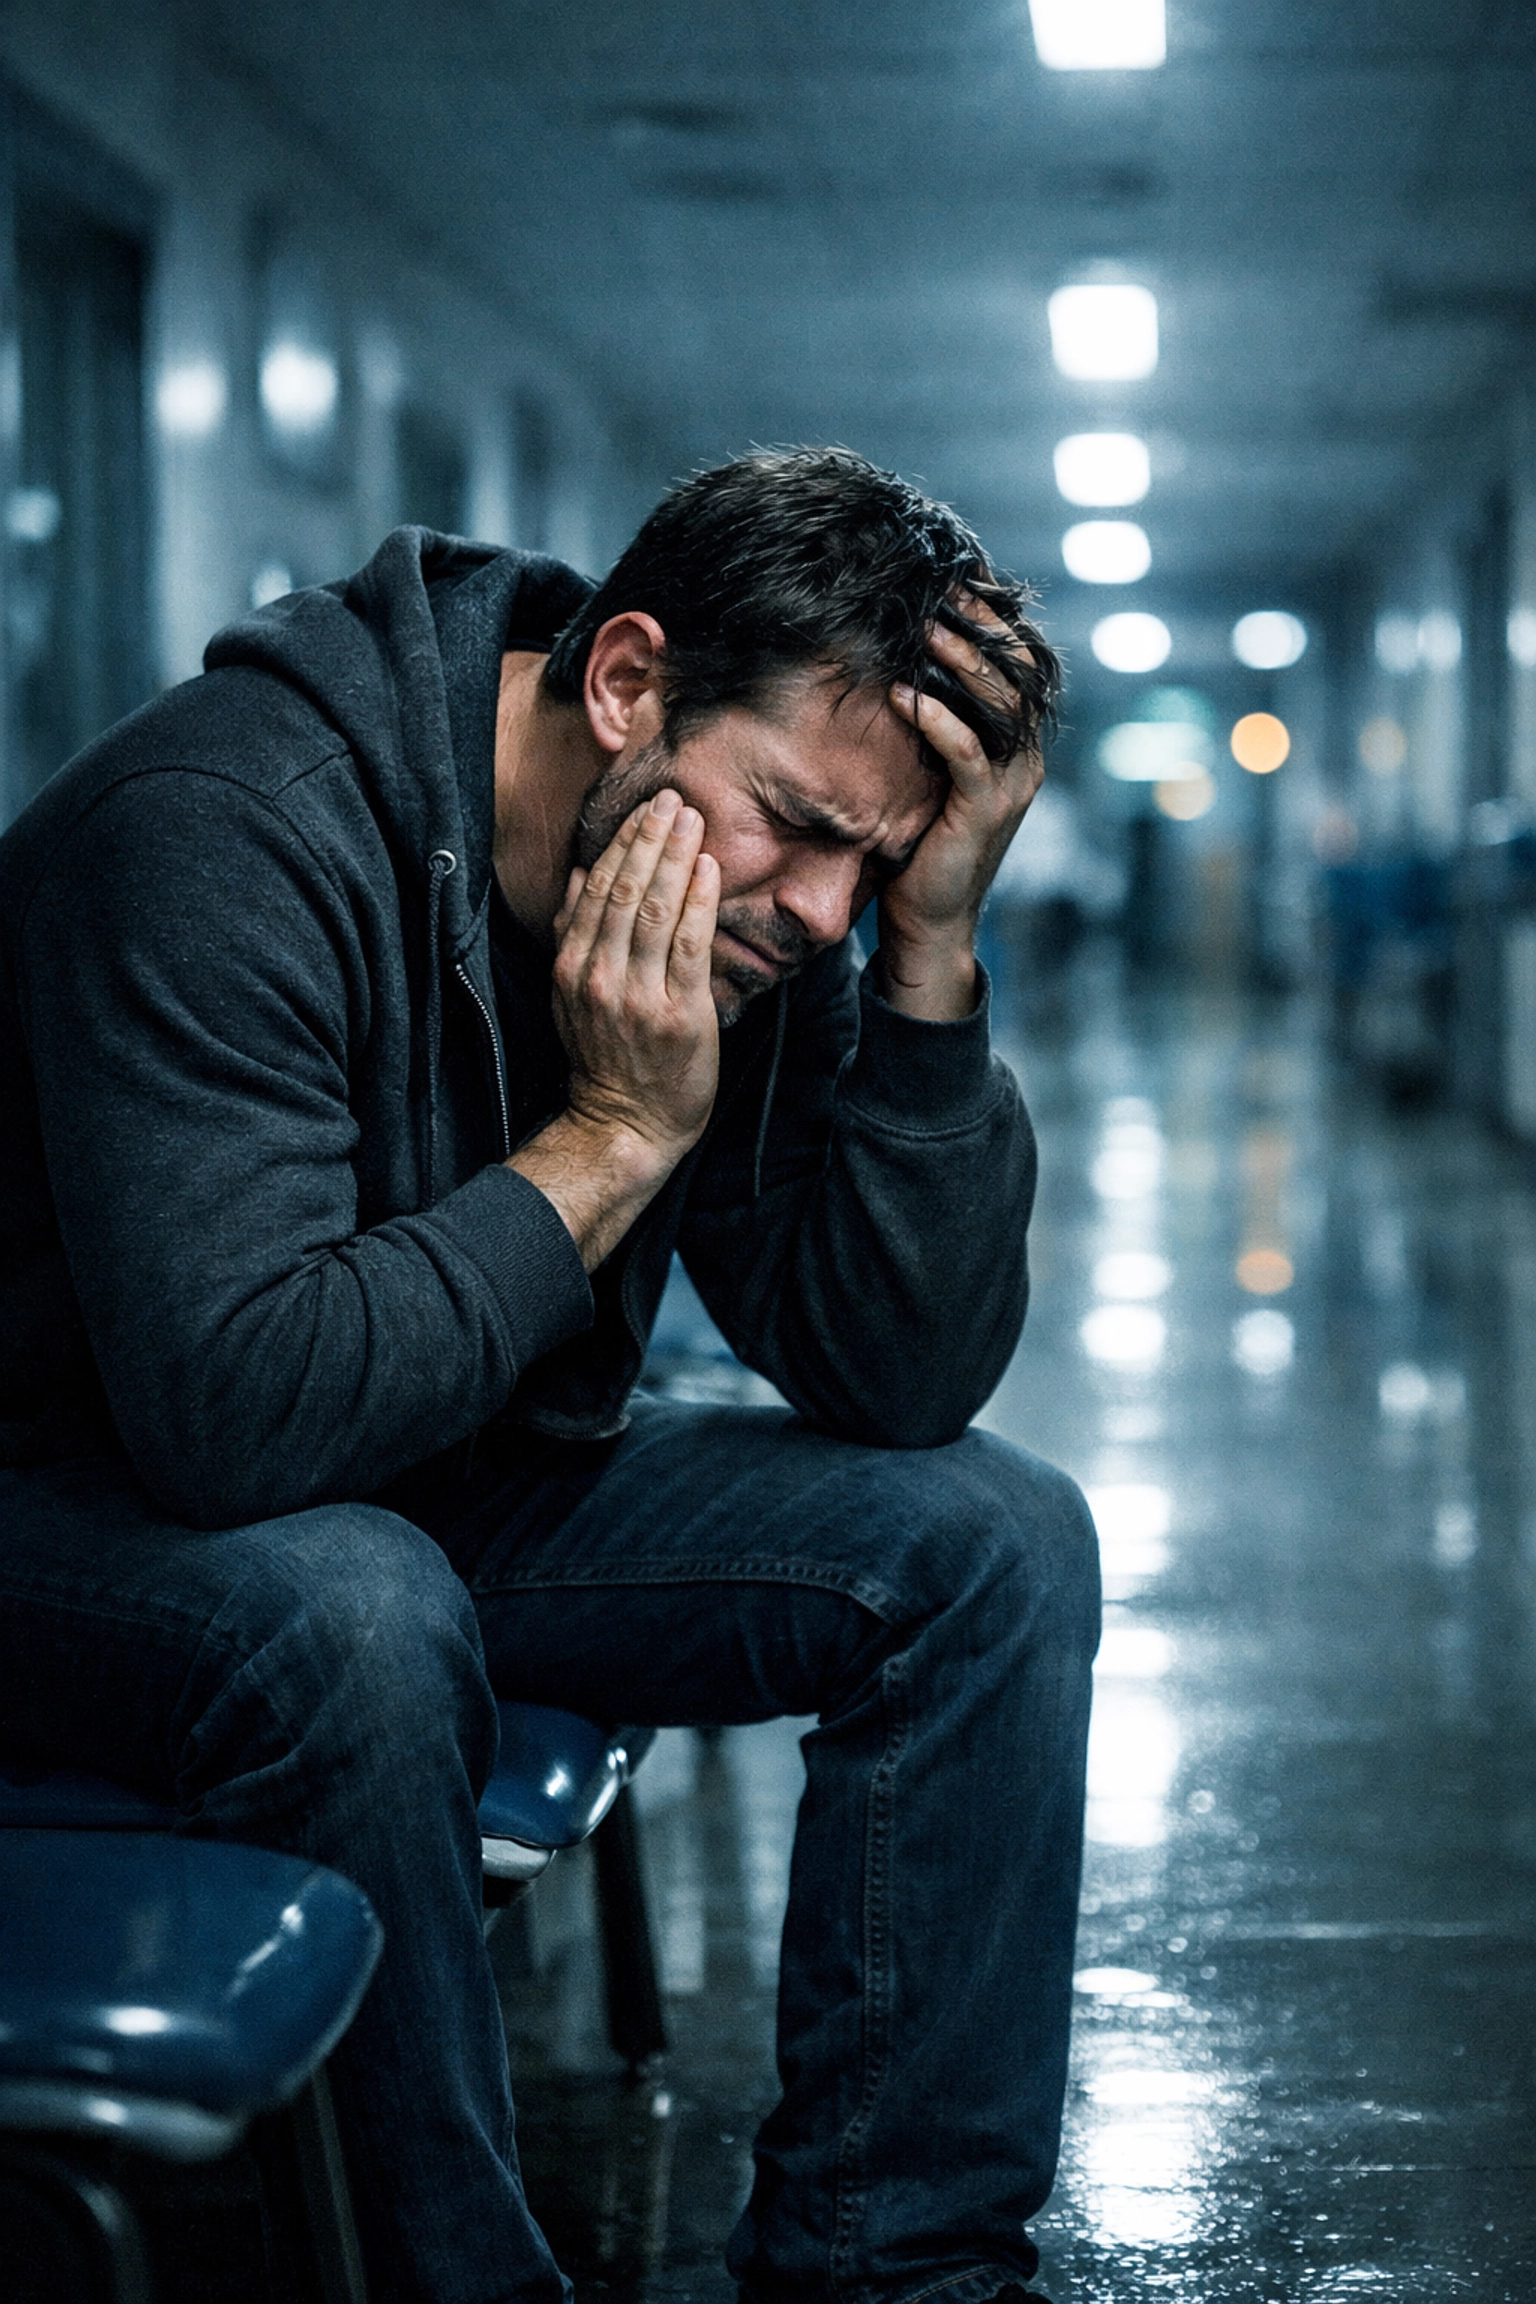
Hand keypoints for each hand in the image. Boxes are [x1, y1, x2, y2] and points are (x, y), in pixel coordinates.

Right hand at [509, 790, 719, 1269]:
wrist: (626, 1125)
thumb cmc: (606, 1059)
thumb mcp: (571, 997)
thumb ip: (574, 936)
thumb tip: (578, 876)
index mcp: (572, 968)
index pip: (596, 889)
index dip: (621, 842)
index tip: (644, 808)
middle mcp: (600, 976)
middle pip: (625, 890)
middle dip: (649, 837)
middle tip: (673, 798)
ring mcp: (638, 995)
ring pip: (655, 909)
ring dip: (675, 856)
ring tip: (692, 819)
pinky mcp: (678, 1013)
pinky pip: (688, 944)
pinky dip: (697, 900)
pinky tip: (708, 868)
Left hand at [880, 598, 1044, 1019]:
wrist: (930, 922)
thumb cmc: (921, 847)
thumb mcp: (931, 777)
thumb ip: (934, 730)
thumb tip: (899, 669)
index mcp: (1018, 747)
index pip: (1020, 666)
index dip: (995, 623)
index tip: (959, 582)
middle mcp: (1025, 761)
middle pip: (1017, 674)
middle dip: (980, 629)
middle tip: (943, 591)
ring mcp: (1010, 787)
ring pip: (998, 706)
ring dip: (960, 664)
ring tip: (925, 629)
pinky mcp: (983, 812)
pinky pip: (967, 753)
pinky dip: (938, 719)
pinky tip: (905, 696)